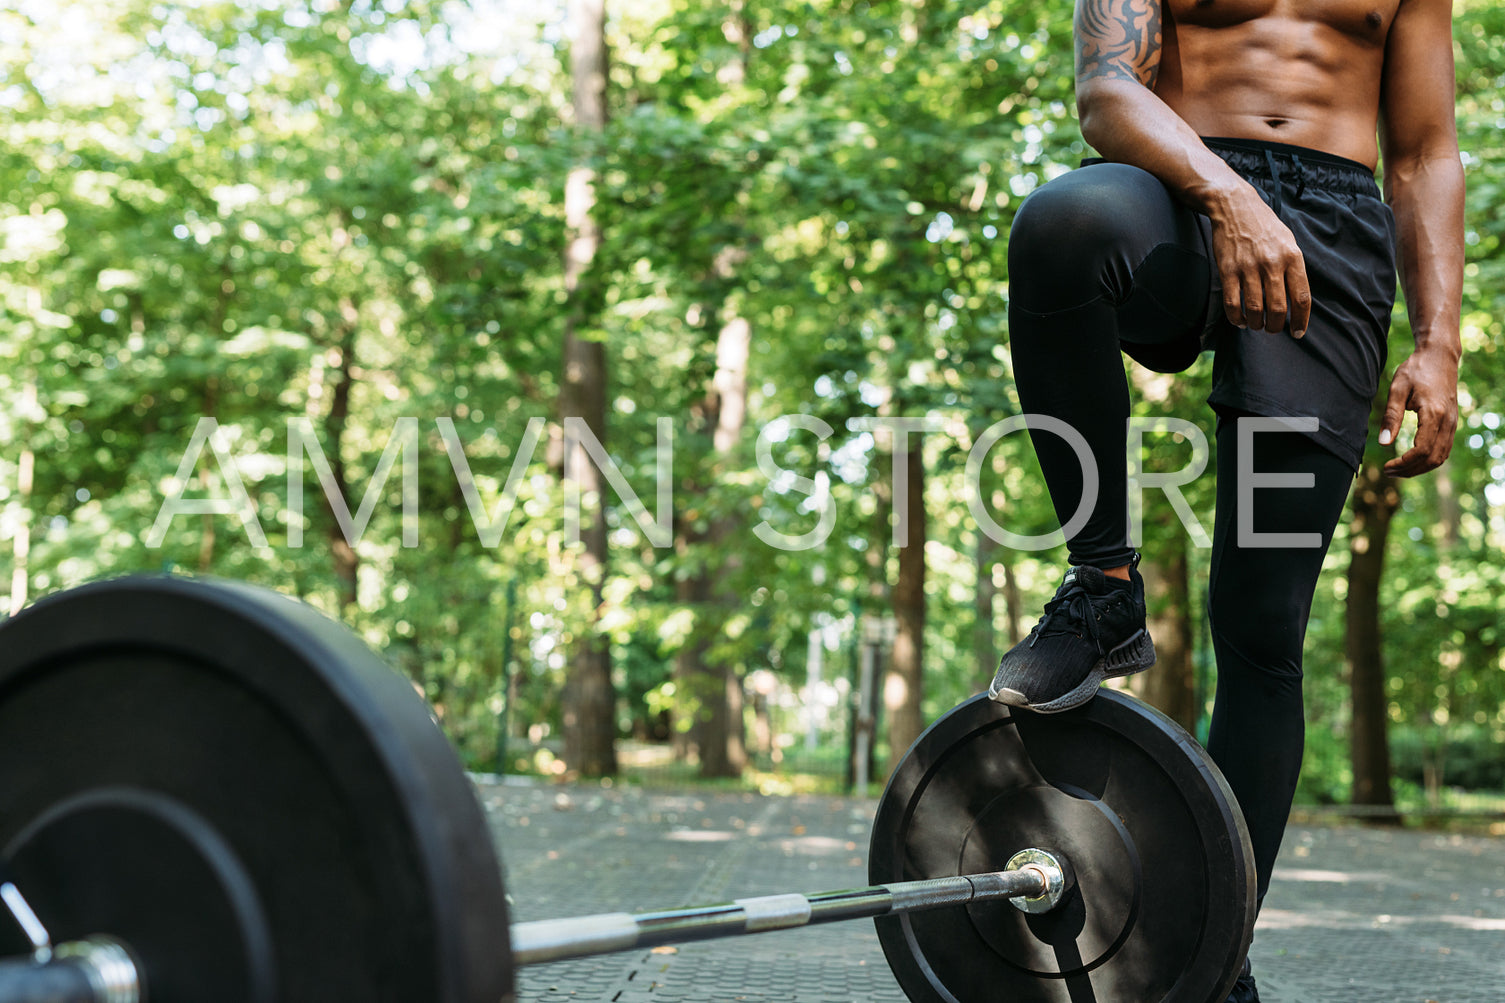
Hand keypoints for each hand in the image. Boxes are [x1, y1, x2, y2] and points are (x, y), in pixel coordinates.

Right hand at [1207, 185, 1311, 336]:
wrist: (1235, 206)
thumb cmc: (1264, 226)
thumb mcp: (1288, 241)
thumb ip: (1293, 268)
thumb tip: (1295, 298)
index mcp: (1292, 256)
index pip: (1301, 297)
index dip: (1301, 320)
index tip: (1297, 332)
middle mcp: (1272, 263)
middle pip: (1277, 308)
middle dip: (1275, 326)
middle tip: (1273, 330)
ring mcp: (1248, 267)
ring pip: (1255, 309)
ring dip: (1256, 324)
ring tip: (1256, 325)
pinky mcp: (1228, 270)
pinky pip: (1232, 303)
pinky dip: (1236, 317)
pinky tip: (1240, 320)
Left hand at [1379, 348, 1458, 476]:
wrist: (1439, 356)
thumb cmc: (1415, 370)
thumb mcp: (1397, 389)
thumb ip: (1391, 417)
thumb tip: (1383, 443)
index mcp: (1434, 414)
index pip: (1422, 450)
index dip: (1404, 463)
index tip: (1387, 467)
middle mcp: (1448, 421)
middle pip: (1433, 459)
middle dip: (1410, 470)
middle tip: (1389, 472)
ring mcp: (1453, 423)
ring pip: (1441, 457)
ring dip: (1420, 468)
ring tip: (1398, 469)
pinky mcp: (1452, 422)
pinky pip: (1444, 449)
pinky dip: (1429, 460)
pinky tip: (1412, 460)